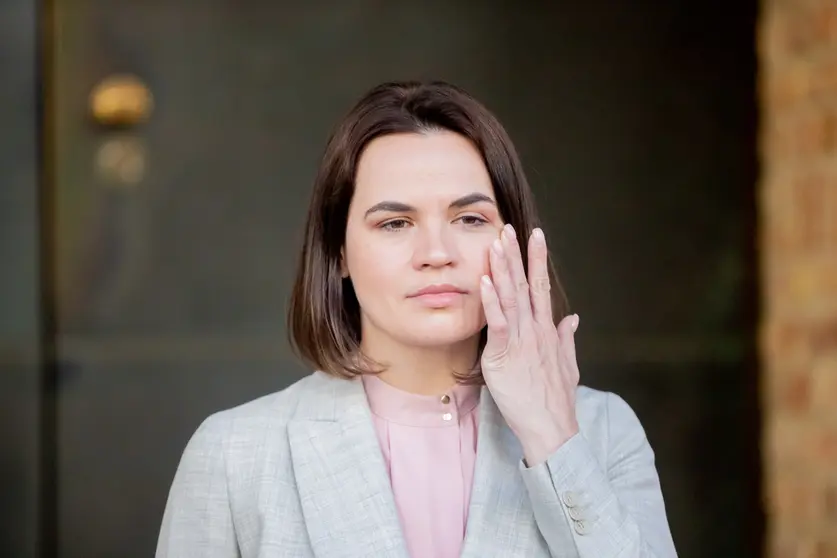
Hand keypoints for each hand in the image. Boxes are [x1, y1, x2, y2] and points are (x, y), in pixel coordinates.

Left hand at [479, 224, 579, 466]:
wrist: (553, 428)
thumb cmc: (556, 401)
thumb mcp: (567, 365)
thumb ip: (567, 339)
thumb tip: (572, 318)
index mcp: (547, 331)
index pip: (541, 288)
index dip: (537, 260)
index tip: (536, 235)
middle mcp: (536, 330)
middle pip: (526, 285)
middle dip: (518, 255)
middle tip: (510, 227)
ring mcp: (522, 341)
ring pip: (511, 298)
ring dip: (502, 269)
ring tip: (496, 244)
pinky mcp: (505, 355)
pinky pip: (497, 323)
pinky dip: (491, 301)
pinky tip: (484, 281)